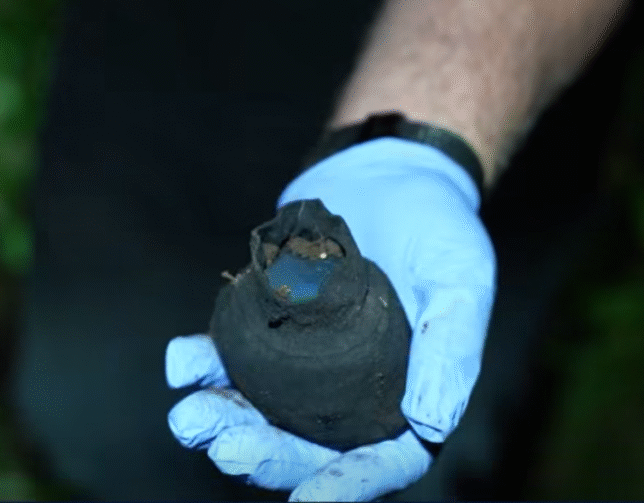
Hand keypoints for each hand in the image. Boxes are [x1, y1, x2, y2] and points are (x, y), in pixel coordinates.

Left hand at [166, 136, 495, 500]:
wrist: (388, 173)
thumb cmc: (439, 228)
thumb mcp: (461, 281)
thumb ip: (451, 349)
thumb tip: (432, 424)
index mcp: (405, 401)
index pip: (380, 461)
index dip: (346, 486)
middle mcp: (348, 397)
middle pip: (304, 446)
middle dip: (262, 454)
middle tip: (222, 446)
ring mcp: (301, 367)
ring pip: (257, 411)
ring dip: (220, 418)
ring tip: (186, 416)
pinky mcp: (264, 328)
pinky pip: (227, 358)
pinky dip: (202, 364)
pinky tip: (182, 362)